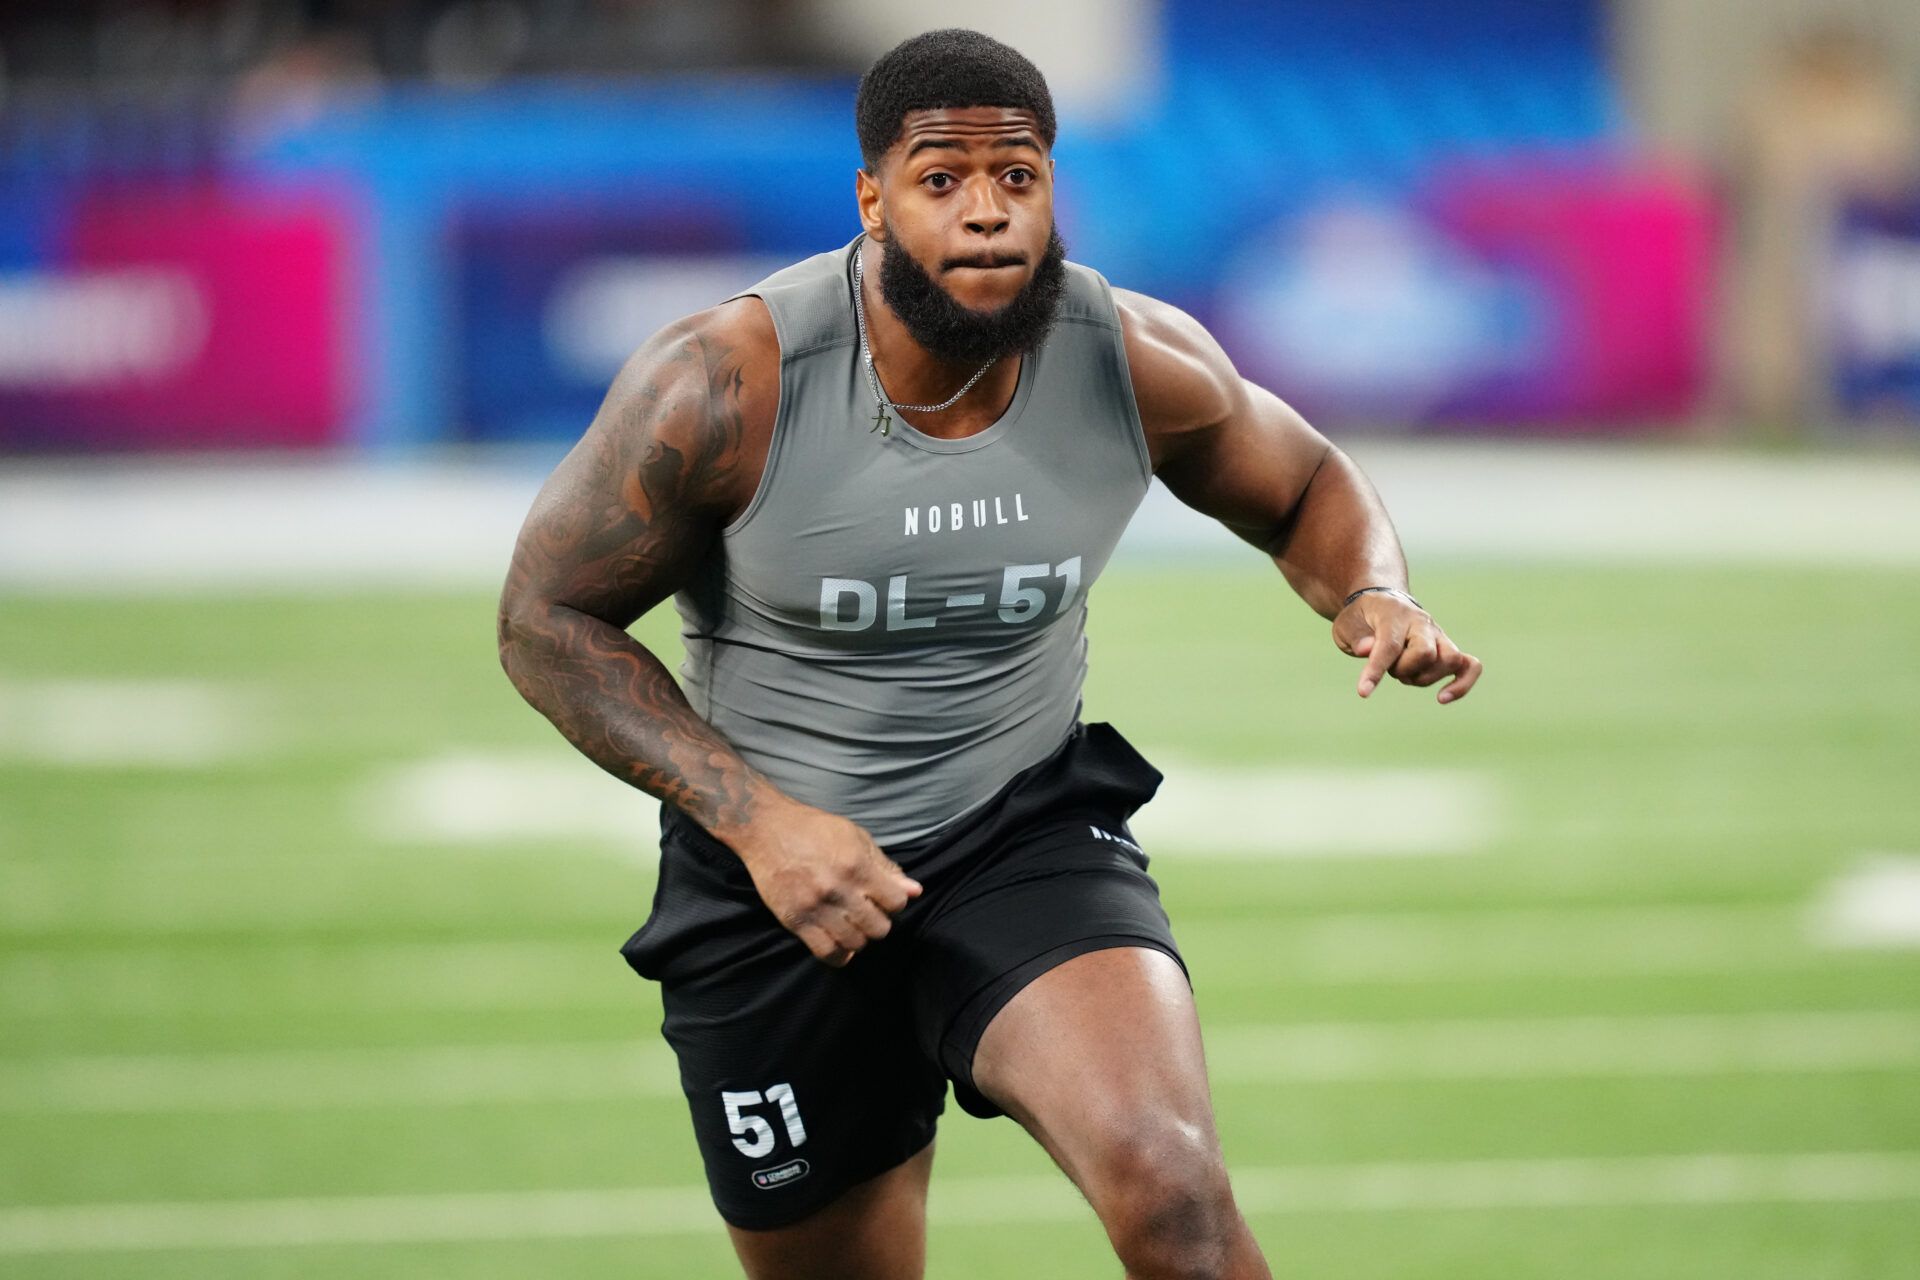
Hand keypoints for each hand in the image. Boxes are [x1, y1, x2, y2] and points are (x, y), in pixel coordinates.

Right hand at [730, 799, 922, 965]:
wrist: (767, 829)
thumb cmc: (815, 829)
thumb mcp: (856, 837)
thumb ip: (885, 867)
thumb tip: (914, 891)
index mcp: (856, 866)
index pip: (896, 903)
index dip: (895, 902)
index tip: (884, 898)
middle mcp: (838, 889)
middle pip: (878, 928)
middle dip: (879, 922)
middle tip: (868, 912)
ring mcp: (815, 907)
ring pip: (855, 943)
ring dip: (859, 937)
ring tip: (852, 924)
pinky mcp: (795, 920)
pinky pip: (825, 953)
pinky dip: (839, 955)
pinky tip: (840, 944)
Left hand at [1331, 592, 1482, 704]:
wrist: (1383, 605)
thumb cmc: (1362, 618)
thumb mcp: (1347, 626)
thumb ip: (1357, 638)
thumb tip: (1367, 649)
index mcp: (1393, 615)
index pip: (1389, 645)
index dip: (1376, 670)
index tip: (1363, 692)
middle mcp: (1421, 623)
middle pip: (1425, 653)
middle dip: (1404, 670)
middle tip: (1390, 667)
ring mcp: (1439, 635)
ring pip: (1448, 660)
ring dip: (1423, 677)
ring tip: (1405, 672)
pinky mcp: (1449, 648)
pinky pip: (1470, 666)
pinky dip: (1462, 684)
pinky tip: (1442, 698)